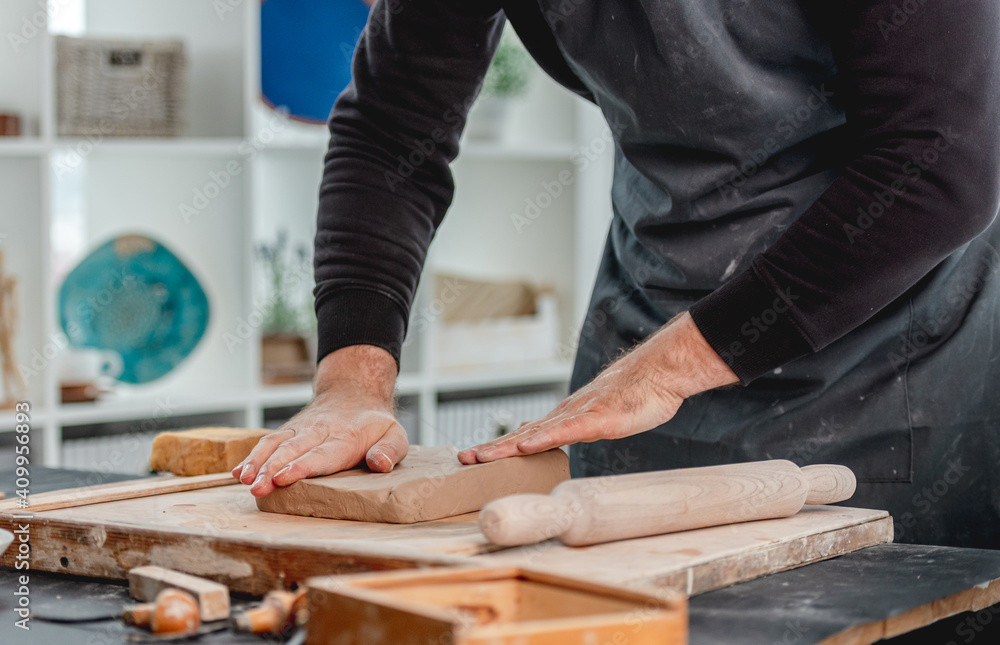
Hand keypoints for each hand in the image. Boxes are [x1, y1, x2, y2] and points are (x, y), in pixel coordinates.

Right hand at [232, 345, 406, 496]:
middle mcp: (318, 432)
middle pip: (292, 451)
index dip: (301, 466)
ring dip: (258, 463)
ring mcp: (300, 431)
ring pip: (275, 445)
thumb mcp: (395, 434)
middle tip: (258, 488)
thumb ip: (390, 450)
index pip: (322, 454)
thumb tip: (379, 464)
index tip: (283, 478)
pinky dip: (252, 456)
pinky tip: (238, 472)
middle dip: (272, 469)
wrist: (354, 391)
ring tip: (244, 480)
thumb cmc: (375, 423)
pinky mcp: (289, 432)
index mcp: (346, 437)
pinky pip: (268, 441)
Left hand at [457, 312, 737, 463]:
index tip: (474, 458)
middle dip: (491, 448)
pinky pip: (566, 430)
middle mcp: (565, 415)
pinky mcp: (598, 418)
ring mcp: (580, 415)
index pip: (526, 436)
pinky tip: (525, 445)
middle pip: (521, 435)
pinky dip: (544, 438)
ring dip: (506, 446)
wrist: (659, 373)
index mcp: (565, 418)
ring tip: (480, 456)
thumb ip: (575, 428)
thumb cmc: (635, 396)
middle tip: (462, 458)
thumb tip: (554, 438)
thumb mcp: (600, 418)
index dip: (500, 447)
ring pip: (536, 434)